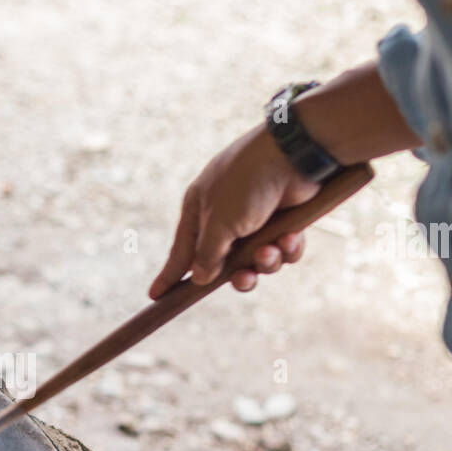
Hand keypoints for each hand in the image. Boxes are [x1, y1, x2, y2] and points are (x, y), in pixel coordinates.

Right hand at [149, 124, 318, 298]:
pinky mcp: (282, 221)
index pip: (181, 250)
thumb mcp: (221, 222)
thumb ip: (208, 254)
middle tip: (243, 278)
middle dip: (236, 274)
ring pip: (255, 260)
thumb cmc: (248, 182)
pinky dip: (286, 250)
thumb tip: (198, 278)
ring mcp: (255, 219)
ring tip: (271, 252)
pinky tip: (290, 239)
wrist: (295, 154)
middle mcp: (225, 215)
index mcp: (199, 209)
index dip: (170, 275)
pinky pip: (281, 250)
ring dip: (265, 262)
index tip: (156, 296)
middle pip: (222, 263)